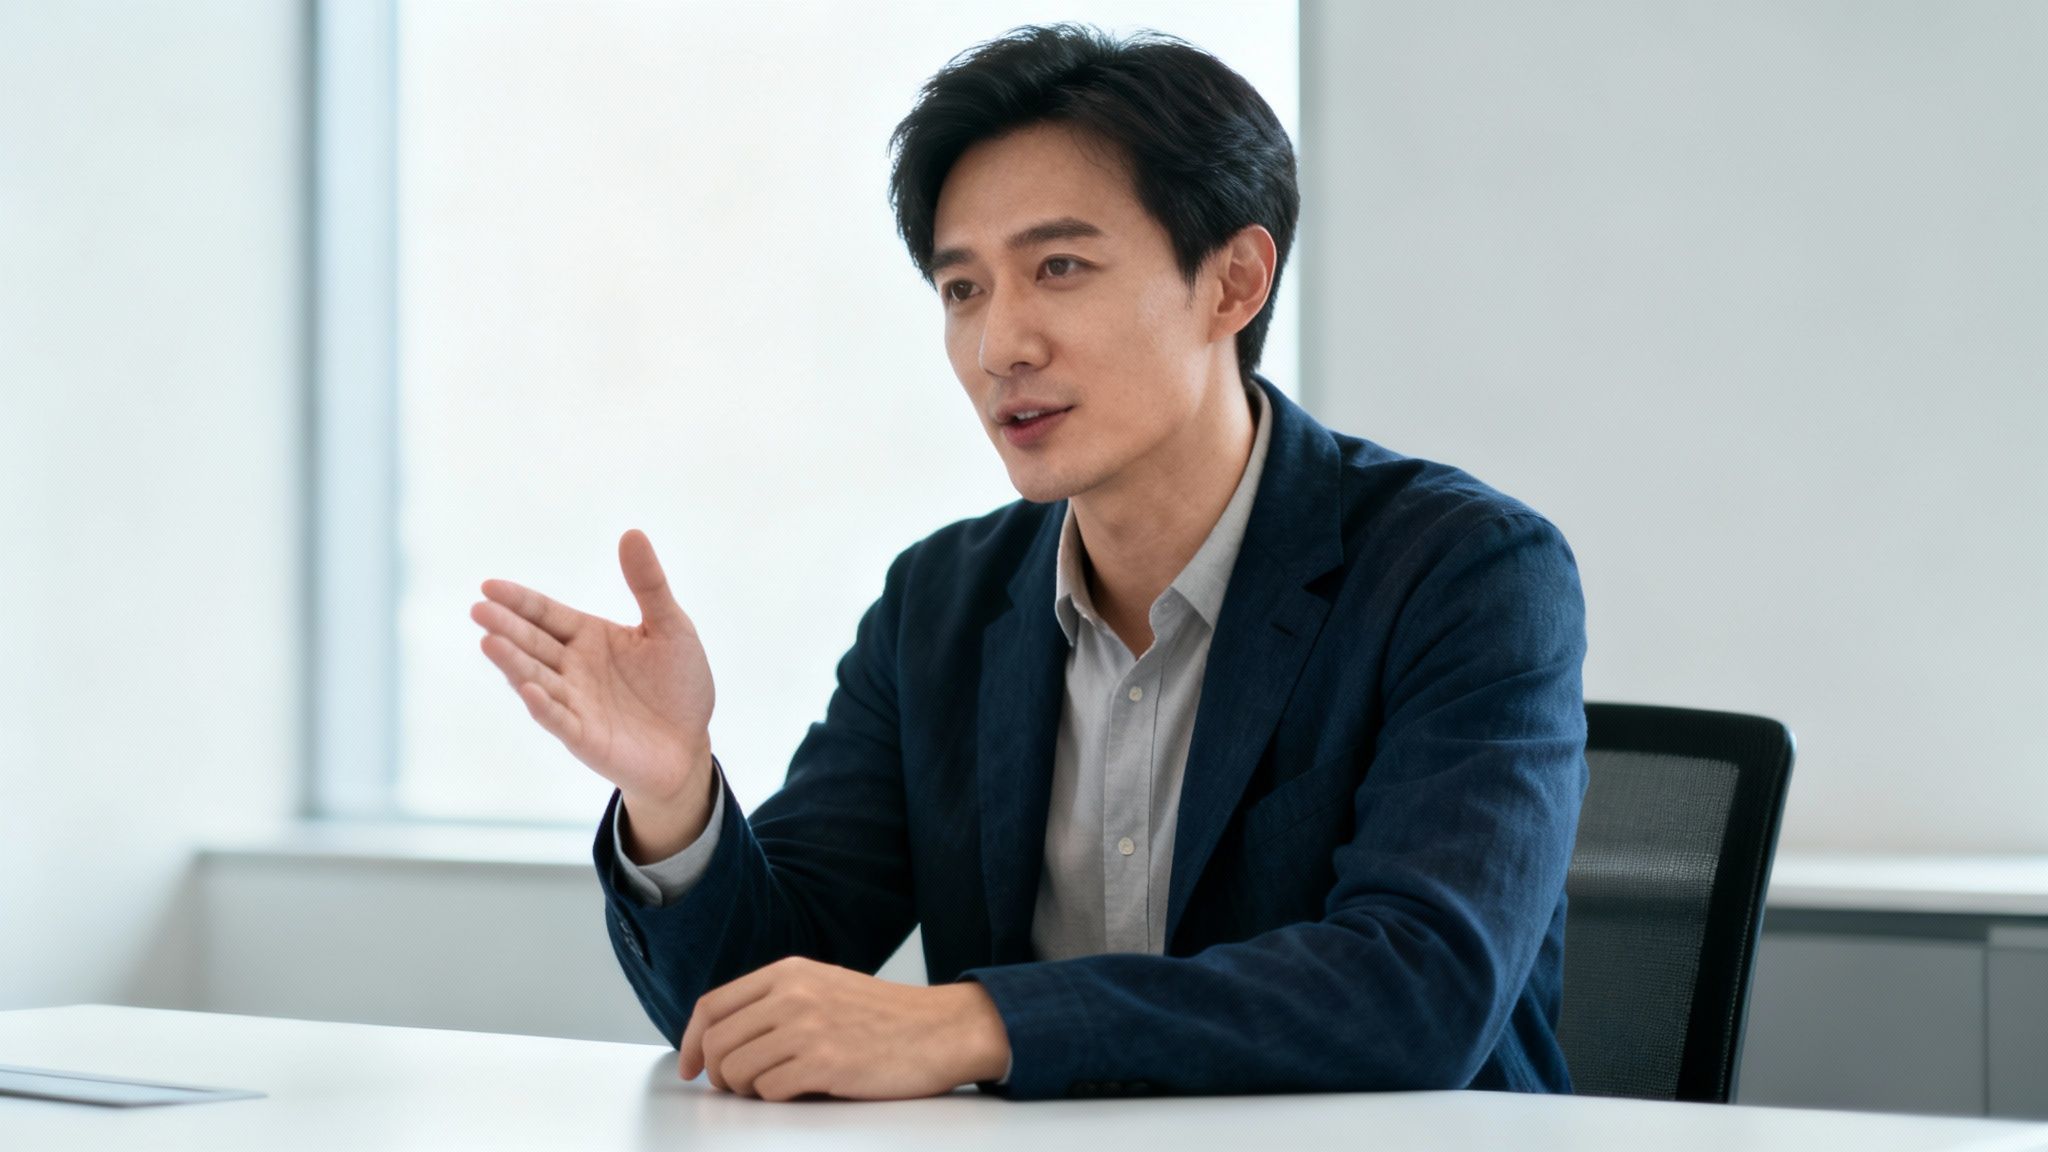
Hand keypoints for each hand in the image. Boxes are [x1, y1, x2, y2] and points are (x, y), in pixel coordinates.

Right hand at [471, 530, 715, 828]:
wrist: (691, 745)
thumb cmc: (679, 686)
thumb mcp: (671, 626)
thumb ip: (648, 584)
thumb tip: (632, 533)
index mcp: (589, 638)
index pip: (546, 614)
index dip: (519, 600)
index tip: (489, 586)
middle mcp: (573, 668)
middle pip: (533, 642)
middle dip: (506, 626)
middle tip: (479, 609)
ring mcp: (574, 702)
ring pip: (536, 678)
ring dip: (513, 662)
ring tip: (489, 641)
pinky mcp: (583, 736)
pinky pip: (559, 719)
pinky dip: (543, 705)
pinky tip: (528, 688)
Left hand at [679, 958, 1010, 1100]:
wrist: (939, 1030)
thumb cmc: (883, 1015)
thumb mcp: (824, 985)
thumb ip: (776, 1000)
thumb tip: (722, 1037)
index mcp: (788, 972)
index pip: (712, 1006)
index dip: (690, 1042)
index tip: (690, 1067)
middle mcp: (792, 995)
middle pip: (717, 1042)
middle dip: (717, 1074)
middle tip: (736, 1087)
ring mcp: (807, 1028)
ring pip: (736, 1070)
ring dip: (745, 1090)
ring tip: (771, 1088)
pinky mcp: (824, 1063)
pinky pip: (769, 1091)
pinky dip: (775, 1099)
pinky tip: (800, 1090)